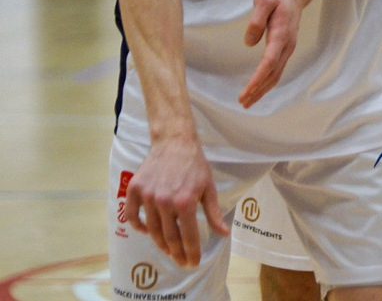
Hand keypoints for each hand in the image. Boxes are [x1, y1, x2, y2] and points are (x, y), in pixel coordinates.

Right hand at [122, 135, 230, 267]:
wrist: (174, 142)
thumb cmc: (195, 165)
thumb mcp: (209, 187)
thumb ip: (214, 212)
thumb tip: (224, 233)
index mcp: (185, 202)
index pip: (188, 236)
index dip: (191, 252)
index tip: (192, 263)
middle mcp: (164, 202)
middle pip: (169, 237)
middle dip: (176, 253)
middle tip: (181, 261)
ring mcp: (147, 196)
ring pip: (151, 230)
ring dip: (160, 243)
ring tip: (168, 250)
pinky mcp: (135, 190)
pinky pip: (133, 216)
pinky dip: (139, 226)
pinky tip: (147, 230)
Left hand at [239, 0, 308, 107]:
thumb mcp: (264, 0)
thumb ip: (256, 20)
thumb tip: (249, 42)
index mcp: (281, 34)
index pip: (269, 63)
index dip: (257, 79)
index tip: (246, 91)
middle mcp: (287, 45)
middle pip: (273, 74)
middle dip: (258, 90)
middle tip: (243, 102)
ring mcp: (287, 47)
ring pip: (276, 74)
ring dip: (263, 89)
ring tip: (248, 100)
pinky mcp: (285, 48)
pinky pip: (277, 69)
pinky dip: (267, 82)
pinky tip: (260, 87)